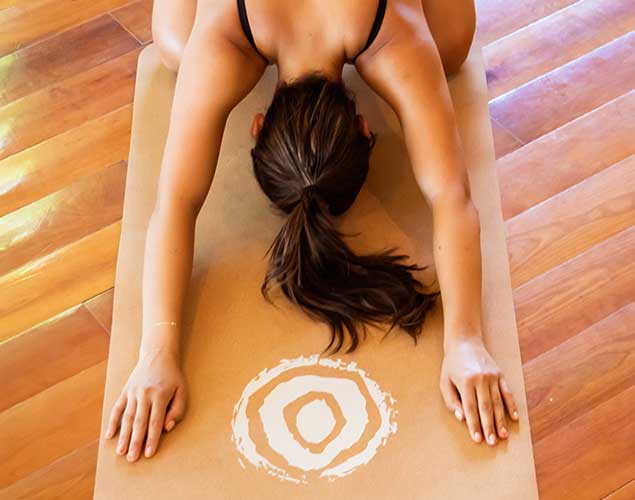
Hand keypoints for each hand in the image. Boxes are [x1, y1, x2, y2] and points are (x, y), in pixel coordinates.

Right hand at [104, 347, 187, 461]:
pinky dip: (112, 422)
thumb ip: (177, 410)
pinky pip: (117, 408)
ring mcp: (133, 392)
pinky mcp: (125, 390)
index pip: (155, 422)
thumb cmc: (173, 376)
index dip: (152, 439)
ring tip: (120, 452)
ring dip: (123, 436)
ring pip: (127, 417)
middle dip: (135, 442)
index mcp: (160, 395)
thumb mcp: (182, 390)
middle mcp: (144, 394)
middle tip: (131, 459)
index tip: (148, 454)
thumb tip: (167, 428)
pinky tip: (109, 435)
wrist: (158, 355)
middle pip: (139, 422)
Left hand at [440, 335, 517, 445]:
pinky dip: (511, 406)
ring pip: (498, 402)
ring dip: (501, 420)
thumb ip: (451, 401)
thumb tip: (462, 418)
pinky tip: (514, 418)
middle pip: (486, 408)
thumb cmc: (452, 365)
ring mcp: (492, 376)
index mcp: (465, 381)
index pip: (470, 408)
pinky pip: (507, 392)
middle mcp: (480, 379)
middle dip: (489, 427)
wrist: (465, 342)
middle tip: (493, 442)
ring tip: (503, 435)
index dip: (474, 425)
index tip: (477, 439)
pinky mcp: (500, 374)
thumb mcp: (444, 381)